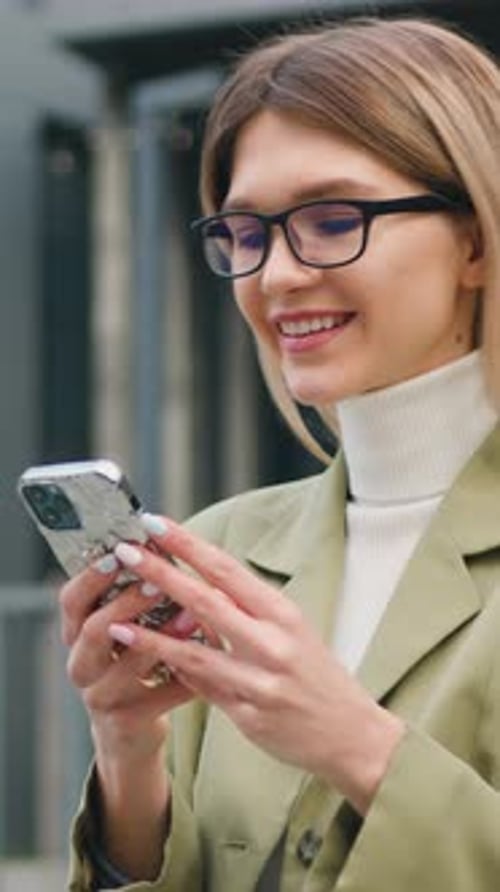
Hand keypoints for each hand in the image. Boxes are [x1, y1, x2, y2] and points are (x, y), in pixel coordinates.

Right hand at [59, 556, 200, 757]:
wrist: (128, 735)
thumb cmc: (131, 669)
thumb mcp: (122, 634)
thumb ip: (134, 599)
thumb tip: (167, 547)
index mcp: (76, 636)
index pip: (71, 600)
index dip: (92, 576)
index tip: (120, 552)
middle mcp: (81, 665)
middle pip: (93, 630)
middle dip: (127, 603)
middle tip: (158, 584)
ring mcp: (100, 697)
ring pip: (129, 663)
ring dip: (163, 637)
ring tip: (192, 616)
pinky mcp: (127, 722)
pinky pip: (161, 694)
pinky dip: (188, 674)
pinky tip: (212, 658)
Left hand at [108, 514, 404, 814]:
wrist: (352, 733)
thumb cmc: (317, 673)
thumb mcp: (291, 630)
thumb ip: (246, 610)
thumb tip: (200, 583)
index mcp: (282, 612)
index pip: (227, 569)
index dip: (189, 544)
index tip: (157, 524)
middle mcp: (272, 643)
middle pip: (206, 601)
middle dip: (161, 574)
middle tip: (125, 552)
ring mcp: (260, 681)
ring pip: (196, 653)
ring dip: (151, 637)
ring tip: (114, 622)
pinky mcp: (249, 716)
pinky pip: (203, 690)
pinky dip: (175, 674)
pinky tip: (147, 664)